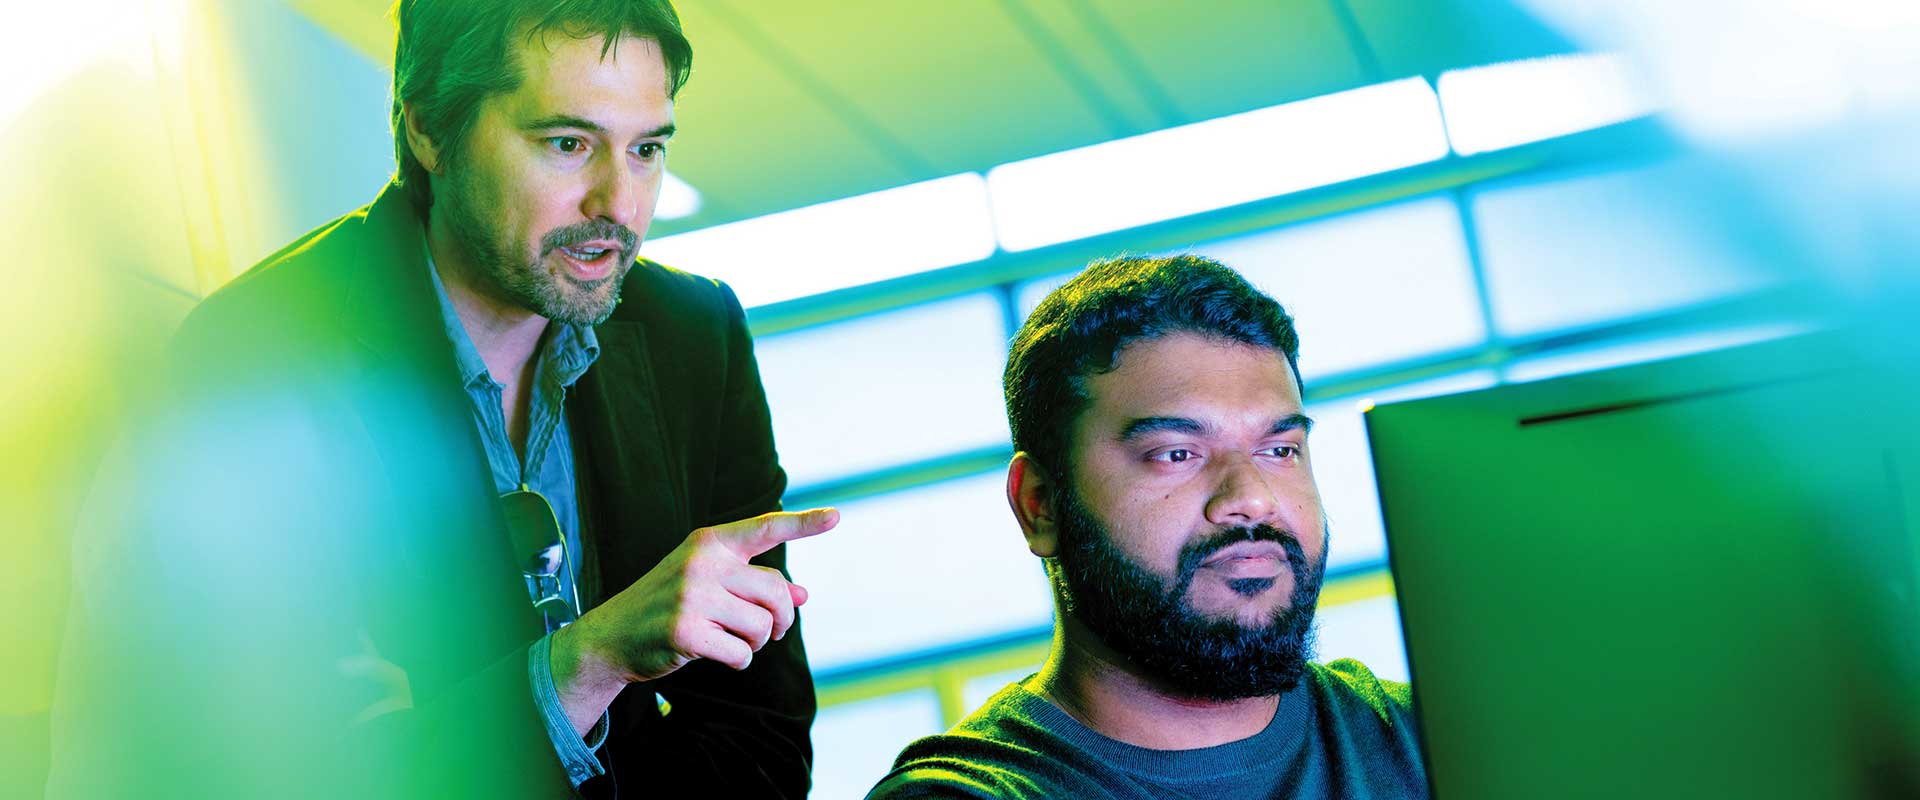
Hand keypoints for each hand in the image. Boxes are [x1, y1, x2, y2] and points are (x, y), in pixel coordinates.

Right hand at [550, 508, 837, 733]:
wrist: (612, 636)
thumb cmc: (669, 606)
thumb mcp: (710, 585)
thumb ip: (755, 585)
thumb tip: (803, 595)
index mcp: (710, 543)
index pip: (765, 528)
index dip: (804, 523)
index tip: (837, 517)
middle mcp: (702, 563)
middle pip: (776, 592)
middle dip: (780, 620)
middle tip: (769, 633)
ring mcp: (692, 596)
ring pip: (761, 626)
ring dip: (757, 643)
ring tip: (734, 641)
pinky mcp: (686, 631)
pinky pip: (742, 654)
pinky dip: (738, 661)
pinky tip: (716, 654)